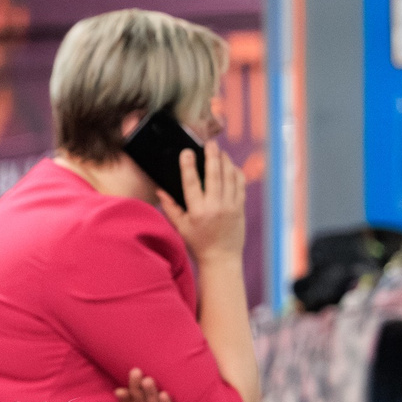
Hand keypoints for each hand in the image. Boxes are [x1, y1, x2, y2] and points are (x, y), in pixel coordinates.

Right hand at [155, 140, 246, 264]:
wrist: (221, 258)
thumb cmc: (198, 243)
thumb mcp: (180, 227)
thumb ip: (171, 207)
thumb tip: (160, 190)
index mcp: (197, 212)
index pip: (192, 184)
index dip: (188, 166)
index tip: (187, 152)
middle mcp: (215, 207)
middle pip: (214, 175)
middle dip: (212, 156)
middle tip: (210, 143)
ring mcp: (230, 207)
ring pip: (230, 177)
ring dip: (225, 161)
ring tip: (220, 151)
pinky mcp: (240, 207)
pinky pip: (240, 185)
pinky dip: (236, 172)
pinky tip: (231, 165)